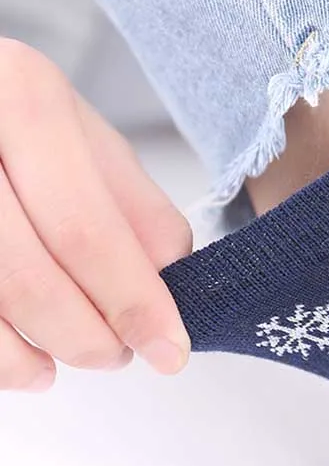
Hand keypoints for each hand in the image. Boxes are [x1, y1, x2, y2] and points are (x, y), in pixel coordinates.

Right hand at [0, 38, 191, 390]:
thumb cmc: (18, 122)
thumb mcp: (87, 140)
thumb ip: (137, 207)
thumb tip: (173, 281)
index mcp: (22, 99)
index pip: (86, 225)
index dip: (134, 299)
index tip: (170, 349)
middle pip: (30, 273)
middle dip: (90, 335)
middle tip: (123, 353)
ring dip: (43, 351)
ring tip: (86, 355)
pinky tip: (29, 366)